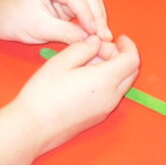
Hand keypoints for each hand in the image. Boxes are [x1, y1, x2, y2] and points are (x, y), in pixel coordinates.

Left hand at [0, 0, 112, 43]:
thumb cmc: (16, 20)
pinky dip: (91, 15)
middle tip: (106, 38)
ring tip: (104, 37)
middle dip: (97, 17)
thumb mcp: (41, 29)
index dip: (89, 17)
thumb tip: (93, 40)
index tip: (99, 36)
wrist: (4, 15)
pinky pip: (85, 1)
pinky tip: (97, 31)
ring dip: (97, 16)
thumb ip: (68, 33)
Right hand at [12, 35, 139, 153]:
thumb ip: (83, 48)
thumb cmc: (44, 93)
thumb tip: (95, 43)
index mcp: (105, 81)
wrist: (34, 127)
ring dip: (113, 69)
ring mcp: (105, 110)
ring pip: (121, 84)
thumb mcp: (61, 61)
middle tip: (97, 48)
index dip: (128, 45)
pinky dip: (107, 81)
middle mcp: (111, 97)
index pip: (131, 60)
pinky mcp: (97, 117)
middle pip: (130, 72)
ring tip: (86, 62)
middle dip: (120, 56)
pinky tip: (84, 78)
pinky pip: (111, 95)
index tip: (118, 37)